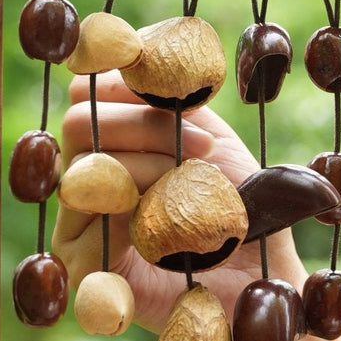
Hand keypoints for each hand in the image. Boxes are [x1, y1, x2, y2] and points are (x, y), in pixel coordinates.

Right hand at [53, 72, 307, 331]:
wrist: (261, 281)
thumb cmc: (240, 210)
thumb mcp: (210, 141)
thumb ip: (170, 104)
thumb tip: (129, 58)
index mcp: (111, 144)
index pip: (88, 92)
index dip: (126, 83)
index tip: (180, 96)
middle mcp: (86, 179)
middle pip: (81, 122)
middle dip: (145, 126)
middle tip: (204, 149)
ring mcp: (79, 223)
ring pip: (88, 169)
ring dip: (152, 169)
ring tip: (200, 190)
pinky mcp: (83, 269)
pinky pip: (90, 228)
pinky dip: (139, 219)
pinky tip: (176, 228)